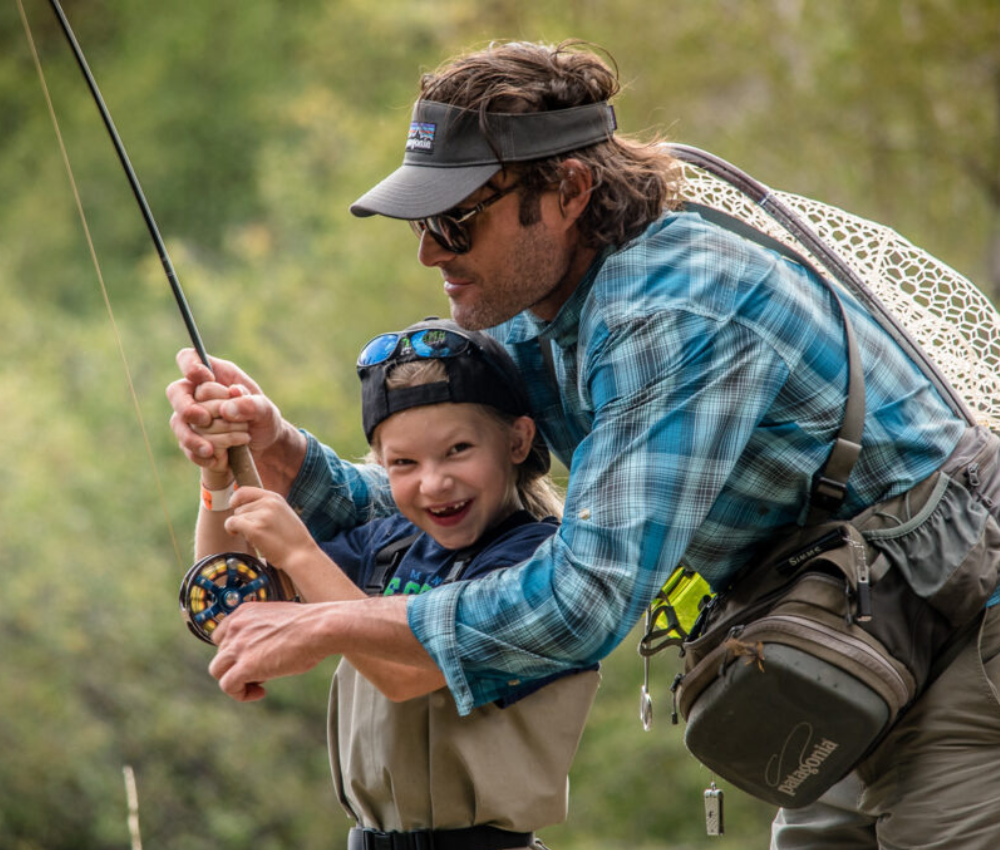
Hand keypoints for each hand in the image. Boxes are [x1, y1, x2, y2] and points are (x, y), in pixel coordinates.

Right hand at [167, 348, 283, 468]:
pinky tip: (218, 458)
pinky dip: (202, 454)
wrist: (264, 446)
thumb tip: (226, 410)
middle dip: (188, 407)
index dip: (190, 365)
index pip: (188, 359)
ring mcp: (191, 418)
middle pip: (175, 392)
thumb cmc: (263, 419)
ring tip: (215, 448)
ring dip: (197, 436)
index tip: (206, 378)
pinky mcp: (192, 440)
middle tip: (205, 418)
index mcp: (215, 376)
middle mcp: (197, 394)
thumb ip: (252, 404)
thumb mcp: (267, 410)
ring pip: (179, 423)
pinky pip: (187, 447)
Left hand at [209, 602, 335, 700]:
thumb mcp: (277, 620)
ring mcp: (238, 646)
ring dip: (236, 681)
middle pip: (220, 655)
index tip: (251, 659)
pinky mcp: (245, 666)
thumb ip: (261, 631)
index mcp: (243, 612)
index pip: (220, 636)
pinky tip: (261, 692)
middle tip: (260, 673)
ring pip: (218, 671)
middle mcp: (236, 626)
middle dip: (236, 666)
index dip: (234, 652)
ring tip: (259, 684)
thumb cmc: (309, 625)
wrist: (321, 628)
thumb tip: (259, 655)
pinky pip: (228, 686)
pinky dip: (241, 694)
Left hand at [223, 486, 319, 570]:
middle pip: (239, 507)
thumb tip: (242, 505)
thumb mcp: (283, 513)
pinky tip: (238, 534)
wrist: (301, 555)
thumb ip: (267, 507)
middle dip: (244, 519)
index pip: (245, 490)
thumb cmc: (292, 539)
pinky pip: (231, 523)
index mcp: (275, 498)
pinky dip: (231, 529)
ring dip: (242, 527)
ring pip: (236, 517)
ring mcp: (262, 515)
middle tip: (258, 530)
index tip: (233, 506)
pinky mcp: (255, 529)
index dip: (235, 499)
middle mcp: (268, 503)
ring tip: (259, 536)